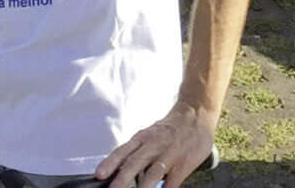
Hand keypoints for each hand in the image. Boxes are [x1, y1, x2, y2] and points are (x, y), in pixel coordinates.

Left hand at [98, 101, 219, 187]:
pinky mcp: (183, 163)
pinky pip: (173, 180)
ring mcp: (169, 154)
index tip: (99, 174)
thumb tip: (119, 171)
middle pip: (135, 162)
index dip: (110, 163)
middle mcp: (153, 145)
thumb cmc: (169, 129)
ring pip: (153, 172)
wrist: (196, 114)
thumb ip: (136, 152)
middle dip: (123, 178)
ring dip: (143, 187)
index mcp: (142, 138)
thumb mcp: (150, 135)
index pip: (122, 151)